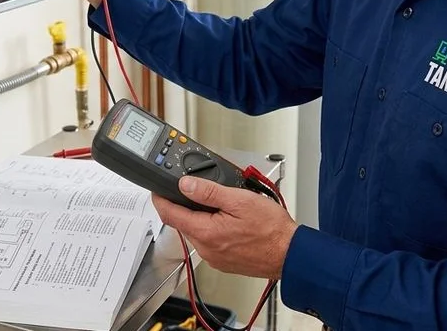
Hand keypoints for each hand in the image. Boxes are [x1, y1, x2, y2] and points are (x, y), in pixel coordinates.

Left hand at [152, 176, 297, 279]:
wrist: (290, 254)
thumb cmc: (270, 230)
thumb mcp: (239, 200)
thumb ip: (209, 192)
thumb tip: (185, 185)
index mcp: (205, 232)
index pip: (170, 214)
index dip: (160, 198)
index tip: (156, 189)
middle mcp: (206, 248)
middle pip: (183, 222)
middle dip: (186, 205)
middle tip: (198, 189)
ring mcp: (214, 257)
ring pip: (197, 231)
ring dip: (202, 217)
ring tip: (223, 204)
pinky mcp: (223, 261)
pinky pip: (210, 241)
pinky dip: (213, 228)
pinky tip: (230, 221)